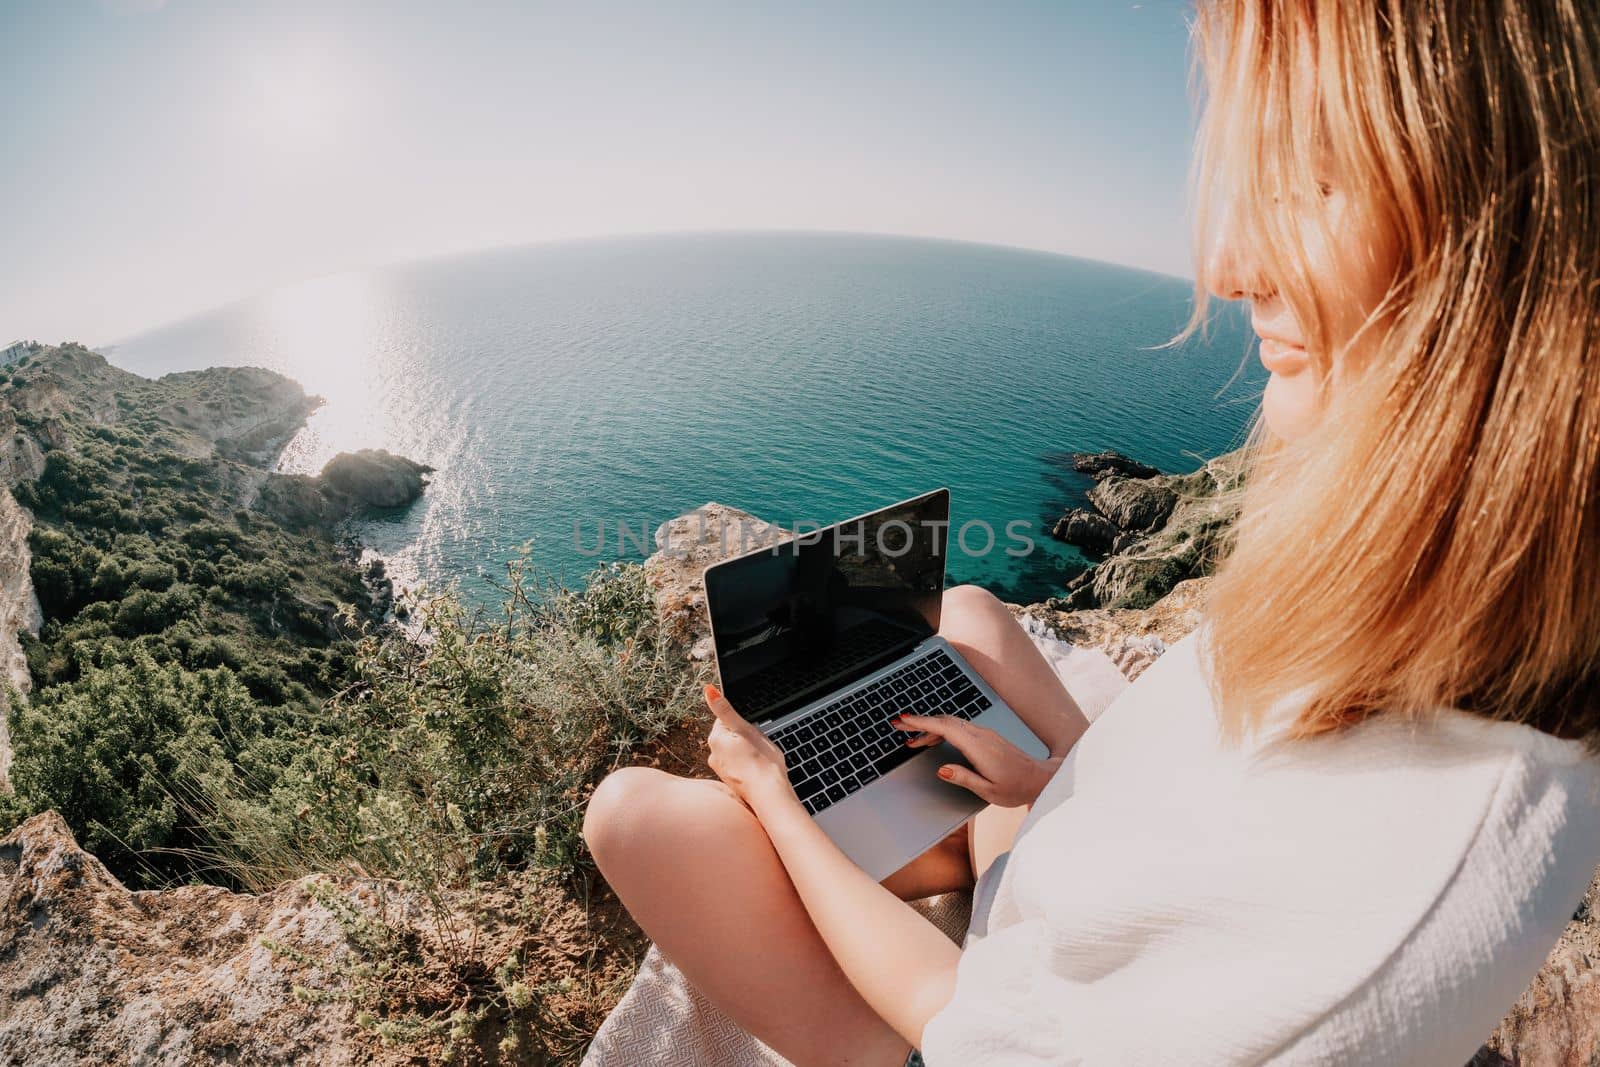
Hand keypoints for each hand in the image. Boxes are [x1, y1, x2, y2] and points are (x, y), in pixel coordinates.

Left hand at [703, 684, 797, 813]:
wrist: (768, 795)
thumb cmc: (760, 762)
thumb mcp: (744, 729)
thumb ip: (725, 710)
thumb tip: (708, 690)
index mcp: (715, 739)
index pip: (726, 720)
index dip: (743, 723)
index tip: (753, 732)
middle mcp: (713, 755)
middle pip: (732, 736)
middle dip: (745, 738)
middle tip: (758, 746)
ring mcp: (722, 770)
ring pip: (737, 752)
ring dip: (747, 753)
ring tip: (760, 760)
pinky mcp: (731, 781)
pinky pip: (740, 766)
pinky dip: (748, 766)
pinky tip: (758, 770)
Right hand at [891, 714, 1059, 807]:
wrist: (1041, 779)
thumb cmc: (1017, 787)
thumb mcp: (988, 790)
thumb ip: (964, 778)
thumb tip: (942, 769)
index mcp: (978, 747)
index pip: (945, 728)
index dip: (921, 723)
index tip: (903, 721)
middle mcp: (980, 735)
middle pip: (945, 721)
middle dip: (920, 722)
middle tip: (899, 727)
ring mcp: (984, 734)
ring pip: (951, 723)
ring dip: (930, 727)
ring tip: (913, 740)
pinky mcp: (986, 737)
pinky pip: (959, 727)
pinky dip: (942, 730)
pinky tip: (935, 740)